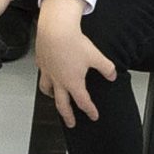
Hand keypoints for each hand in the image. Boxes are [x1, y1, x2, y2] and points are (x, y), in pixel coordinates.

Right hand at [34, 0, 113, 124]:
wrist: (55, 29)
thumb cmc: (73, 42)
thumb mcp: (96, 56)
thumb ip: (106, 68)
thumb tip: (112, 75)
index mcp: (73, 82)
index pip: (83, 102)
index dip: (90, 110)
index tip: (93, 116)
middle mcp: (58, 81)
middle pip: (62, 104)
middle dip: (68, 116)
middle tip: (71, 123)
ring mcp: (48, 72)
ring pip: (47, 90)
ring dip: (51, 97)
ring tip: (54, 98)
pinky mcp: (41, 62)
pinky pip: (42, 75)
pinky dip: (45, 78)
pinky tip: (48, 75)